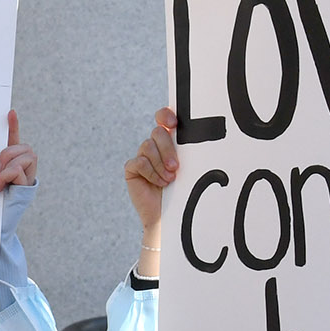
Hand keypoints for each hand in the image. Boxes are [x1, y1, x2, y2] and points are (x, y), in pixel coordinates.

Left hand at [0, 109, 34, 196]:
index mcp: (13, 162)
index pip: (14, 140)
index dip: (13, 126)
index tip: (10, 112)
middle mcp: (24, 167)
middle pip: (24, 147)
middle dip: (8, 154)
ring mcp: (28, 176)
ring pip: (25, 157)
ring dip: (8, 167)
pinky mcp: (28, 185)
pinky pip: (17, 170)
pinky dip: (6, 177)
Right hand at [124, 106, 177, 270]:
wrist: (170, 216)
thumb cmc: (183, 191)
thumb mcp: (189, 167)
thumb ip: (188, 150)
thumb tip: (197, 136)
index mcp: (169, 140)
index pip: (164, 117)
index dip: (166, 115)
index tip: (174, 124)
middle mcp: (154, 146)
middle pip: (157, 132)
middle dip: (168, 149)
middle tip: (176, 167)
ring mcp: (142, 156)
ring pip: (147, 147)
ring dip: (160, 164)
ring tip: (169, 179)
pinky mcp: (132, 169)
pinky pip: (139, 162)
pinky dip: (151, 173)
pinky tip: (159, 183)